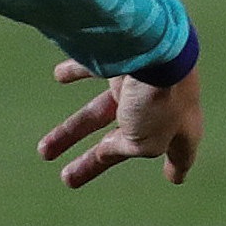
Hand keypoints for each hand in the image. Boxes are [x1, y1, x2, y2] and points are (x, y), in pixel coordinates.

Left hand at [39, 58, 201, 187]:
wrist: (151, 45)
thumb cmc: (158, 99)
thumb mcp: (147, 143)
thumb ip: (128, 147)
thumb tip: (108, 146)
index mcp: (182, 126)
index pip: (181, 151)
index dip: (177, 165)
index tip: (174, 178)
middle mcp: (162, 103)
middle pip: (124, 139)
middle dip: (93, 161)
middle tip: (67, 180)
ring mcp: (138, 82)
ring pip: (98, 112)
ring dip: (69, 132)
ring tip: (43, 152)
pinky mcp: (120, 58)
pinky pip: (94, 68)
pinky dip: (76, 72)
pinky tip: (59, 76)